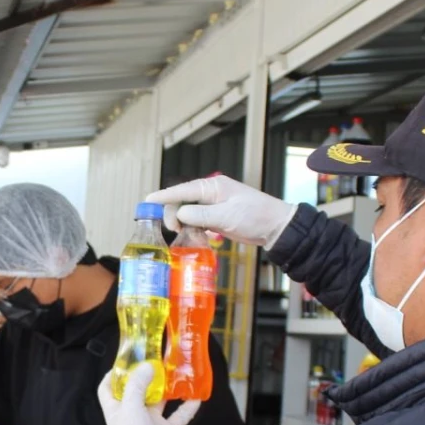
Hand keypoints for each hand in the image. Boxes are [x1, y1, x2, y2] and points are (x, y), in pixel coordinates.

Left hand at [97, 363, 200, 424]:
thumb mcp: (130, 405)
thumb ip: (137, 384)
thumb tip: (148, 366)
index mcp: (116, 408)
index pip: (108, 388)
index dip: (113, 375)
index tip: (125, 361)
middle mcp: (132, 413)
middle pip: (137, 391)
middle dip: (146, 377)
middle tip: (158, 361)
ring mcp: (150, 422)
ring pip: (159, 402)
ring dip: (168, 389)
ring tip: (177, 373)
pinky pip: (179, 417)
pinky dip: (188, 407)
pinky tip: (197, 396)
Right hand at [147, 175, 296, 247]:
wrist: (276, 228)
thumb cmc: (255, 217)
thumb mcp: (225, 216)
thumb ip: (199, 215)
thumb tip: (179, 214)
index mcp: (213, 187)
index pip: (182, 190)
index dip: (164, 196)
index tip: (148, 201)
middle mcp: (211, 194)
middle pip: (183, 203)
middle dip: (176, 216)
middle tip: (176, 230)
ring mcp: (215, 206)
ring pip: (190, 215)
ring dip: (188, 226)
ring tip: (194, 237)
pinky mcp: (218, 218)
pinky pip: (200, 223)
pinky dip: (198, 231)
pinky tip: (205, 238)